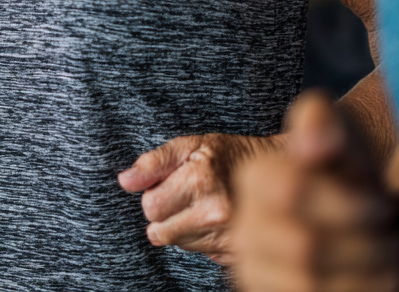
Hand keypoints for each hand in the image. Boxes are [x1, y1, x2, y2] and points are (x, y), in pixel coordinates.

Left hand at [119, 132, 275, 264]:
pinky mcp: (236, 252)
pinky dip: (201, 239)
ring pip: (179, 244)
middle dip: (166, 213)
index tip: (172, 183)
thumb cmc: (226, 154)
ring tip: (203, 204)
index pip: (150, 208)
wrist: (273, 170)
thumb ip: (153, 162)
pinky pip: (200, 253)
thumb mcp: (188, 145)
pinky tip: (214, 220)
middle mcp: (216, 212)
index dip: (155, 194)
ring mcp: (229, 236)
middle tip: (186, 194)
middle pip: (161, 231)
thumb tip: (125, 181)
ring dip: (184, 227)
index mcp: (200, 181)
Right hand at [232, 91, 398, 291]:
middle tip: (392, 237)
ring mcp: (252, 267)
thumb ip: (321, 120)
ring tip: (390, 260)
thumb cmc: (345, 169)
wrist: (351, 209)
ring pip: (309, 283)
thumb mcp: (338, 129)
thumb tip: (314, 145)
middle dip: (362, 245)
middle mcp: (243, 224)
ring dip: (365, 275)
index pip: (292, 191)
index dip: (347, 203)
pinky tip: (377, 280)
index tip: (384, 204)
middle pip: (304, 245)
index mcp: (254, 178)